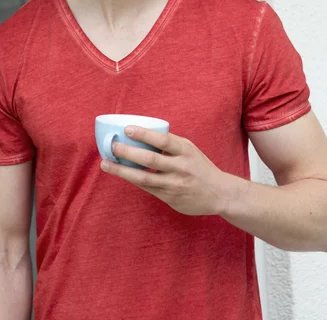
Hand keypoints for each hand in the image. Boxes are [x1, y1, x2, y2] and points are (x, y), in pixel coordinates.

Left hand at [100, 126, 226, 215]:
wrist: (219, 194)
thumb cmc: (200, 167)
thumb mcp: (190, 150)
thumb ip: (170, 144)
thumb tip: (142, 135)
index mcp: (186, 151)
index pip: (163, 140)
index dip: (144, 134)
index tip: (127, 129)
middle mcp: (181, 167)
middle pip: (150, 159)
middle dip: (128, 152)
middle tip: (112, 146)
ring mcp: (174, 185)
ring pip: (143, 178)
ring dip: (122, 170)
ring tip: (106, 164)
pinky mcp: (169, 198)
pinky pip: (147, 188)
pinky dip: (132, 179)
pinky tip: (121, 173)